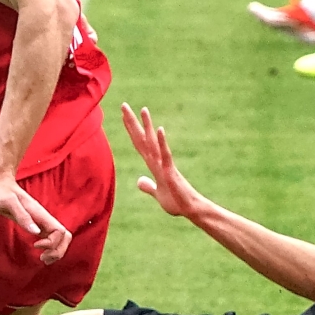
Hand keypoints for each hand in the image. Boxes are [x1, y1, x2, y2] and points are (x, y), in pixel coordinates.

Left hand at [0, 172, 72, 264]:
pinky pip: (51, 237)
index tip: (35, 245)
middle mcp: (43, 218)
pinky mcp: (35, 223)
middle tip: (43, 258)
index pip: (59, 232)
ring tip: (43, 258)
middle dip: (58, 251)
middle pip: (65, 236)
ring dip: (56, 251)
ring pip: (61, 238)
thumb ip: (22, 216)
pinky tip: (40, 251)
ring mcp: (41, 221)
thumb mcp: (8, 203)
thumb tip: (36, 232)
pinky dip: (50, 248)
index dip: (51, 243)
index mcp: (39, 214)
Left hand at [121, 104, 205, 218]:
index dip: (130, 130)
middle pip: (142, 138)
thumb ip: (148, 186)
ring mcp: (164, 164)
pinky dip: (162, 143)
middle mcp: (157, 160)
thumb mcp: (158, 194)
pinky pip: (166, 155)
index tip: (123, 115)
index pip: (139, 143)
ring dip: (148, 126)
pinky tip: (160, 130)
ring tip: (143, 109)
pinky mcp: (171, 171)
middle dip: (133, 122)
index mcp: (153, 164)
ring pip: (153, 142)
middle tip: (123, 105)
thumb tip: (139, 181)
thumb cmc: (177, 202)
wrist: (191, 210)